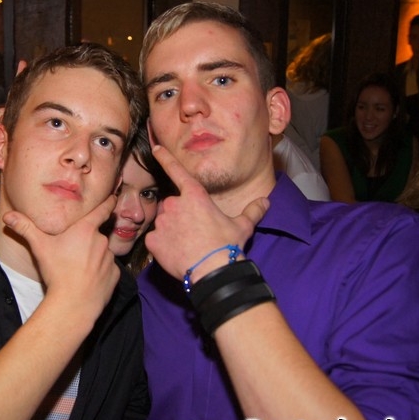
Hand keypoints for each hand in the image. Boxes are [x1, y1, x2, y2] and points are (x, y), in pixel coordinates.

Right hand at [3, 196, 119, 318]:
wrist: (73, 304)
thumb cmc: (57, 272)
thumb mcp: (39, 247)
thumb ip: (25, 228)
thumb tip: (7, 216)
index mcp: (86, 229)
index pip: (103, 209)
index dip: (108, 202)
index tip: (112, 197)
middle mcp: (102, 241)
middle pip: (96, 235)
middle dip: (87, 240)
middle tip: (73, 251)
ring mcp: (110, 259)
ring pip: (102, 253)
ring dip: (93, 256)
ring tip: (78, 268)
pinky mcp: (114, 275)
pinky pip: (107, 270)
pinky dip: (100, 272)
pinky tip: (87, 280)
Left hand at [144, 145, 268, 281]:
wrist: (212, 271)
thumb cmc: (227, 245)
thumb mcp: (243, 226)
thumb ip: (252, 211)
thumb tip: (265, 201)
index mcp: (194, 195)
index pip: (176, 170)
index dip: (165, 158)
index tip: (155, 148)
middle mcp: (174, 204)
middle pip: (172, 205)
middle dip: (180, 215)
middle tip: (194, 231)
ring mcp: (162, 222)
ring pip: (163, 222)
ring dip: (171, 230)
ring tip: (187, 244)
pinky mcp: (153, 240)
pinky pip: (155, 240)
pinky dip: (162, 246)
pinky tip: (176, 253)